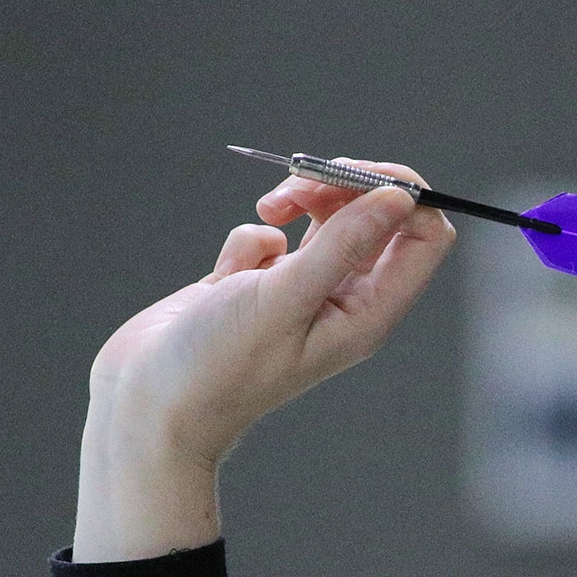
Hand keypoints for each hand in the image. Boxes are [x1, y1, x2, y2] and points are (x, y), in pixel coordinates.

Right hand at [71, 161, 455, 560]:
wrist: (150, 402)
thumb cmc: (220, 365)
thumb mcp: (286, 298)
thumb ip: (343, 244)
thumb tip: (398, 198)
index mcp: (369, 313)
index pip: (426, 238)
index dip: (404, 194)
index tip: (359, 174)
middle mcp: (344, 300)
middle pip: (378, 217)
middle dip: (342, 186)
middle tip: (300, 182)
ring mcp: (303, 291)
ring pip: (327, 217)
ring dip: (300, 199)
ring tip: (267, 211)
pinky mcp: (260, 283)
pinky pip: (274, 235)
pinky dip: (251, 239)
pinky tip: (226, 276)